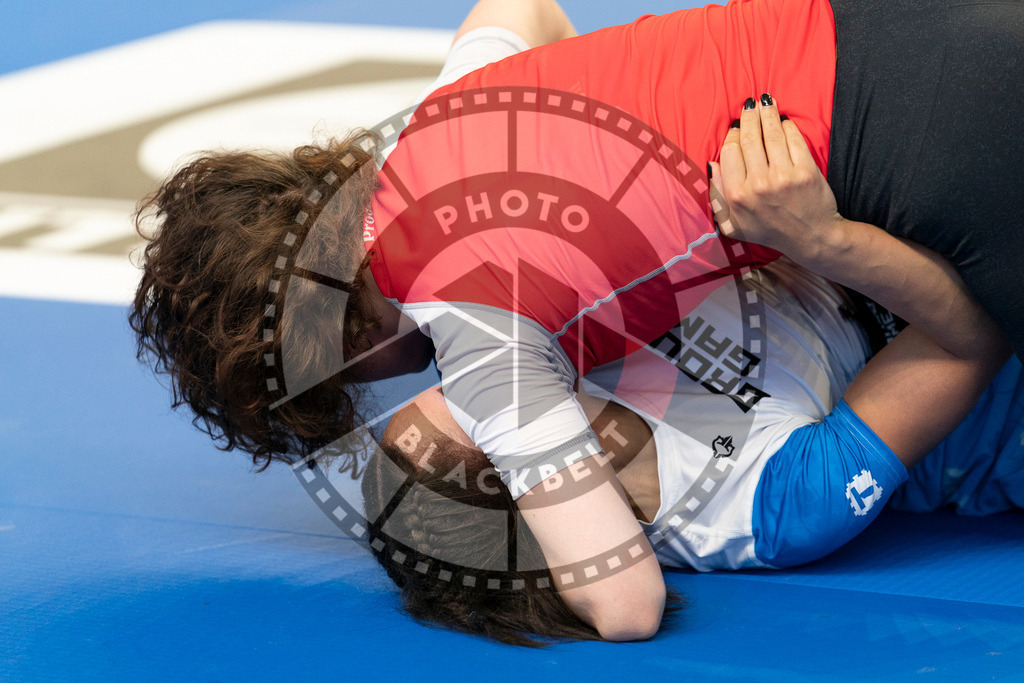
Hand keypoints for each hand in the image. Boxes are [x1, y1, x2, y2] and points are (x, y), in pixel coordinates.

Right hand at [708, 95, 841, 261]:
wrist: (811, 238)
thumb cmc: (770, 231)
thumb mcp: (734, 223)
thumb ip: (719, 195)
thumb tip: (712, 165)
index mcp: (737, 196)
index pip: (730, 152)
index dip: (733, 135)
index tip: (737, 128)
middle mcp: (758, 185)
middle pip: (750, 138)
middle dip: (750, 116)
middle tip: (750, 105)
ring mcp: (783, 177)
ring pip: (772, 134)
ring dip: (768, 113)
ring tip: (766, 101)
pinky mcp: (806, 172)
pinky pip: (793, 139)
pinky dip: (788, 126)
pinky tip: (784, 120)